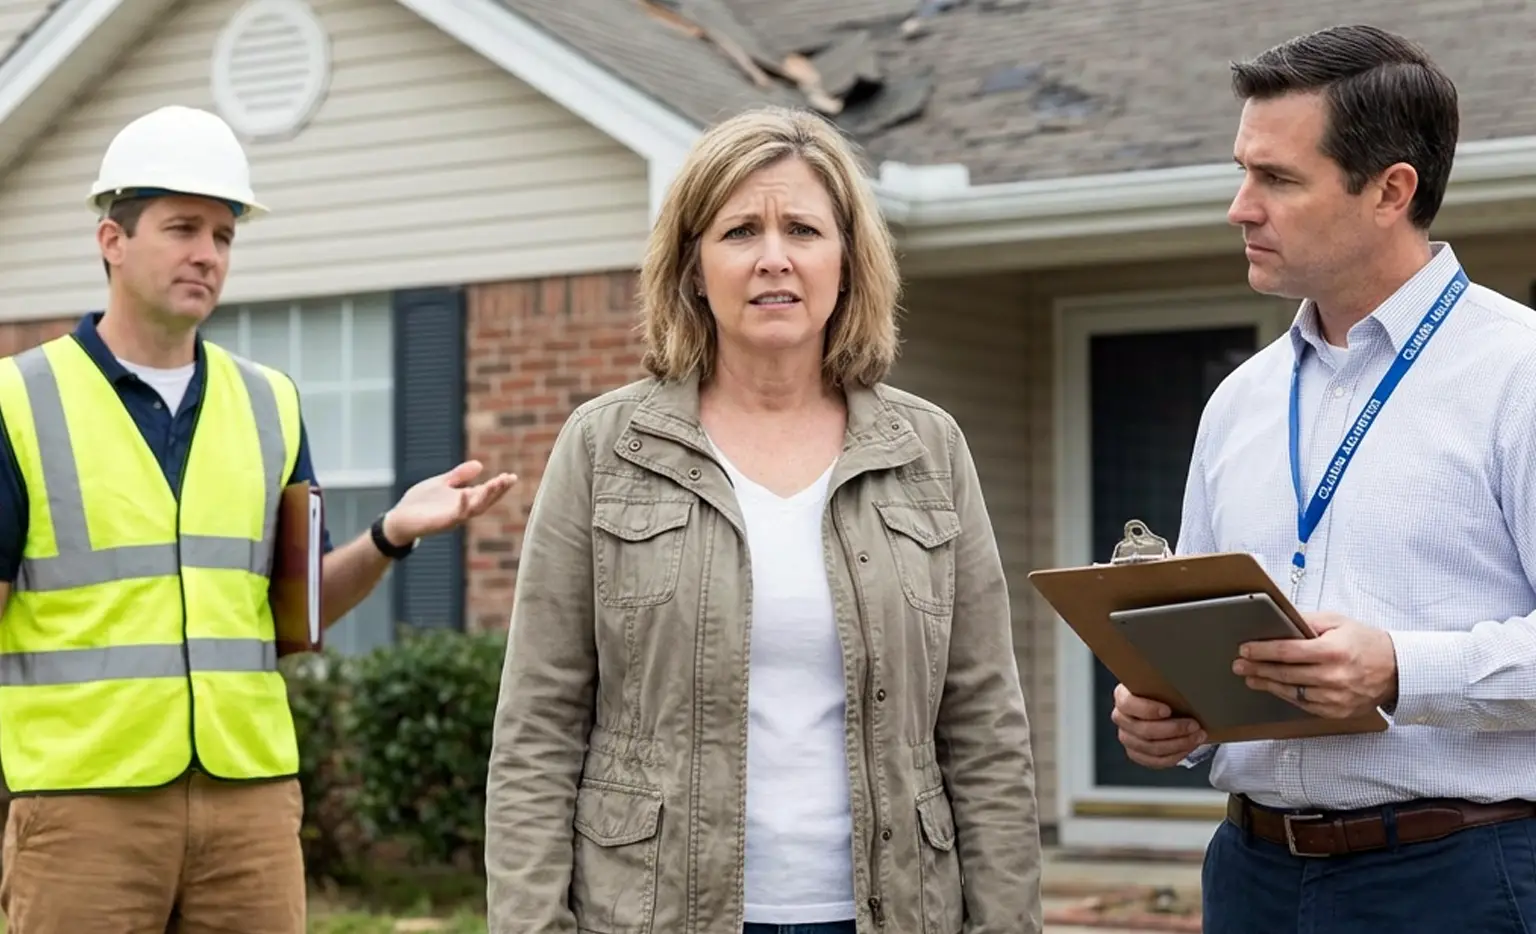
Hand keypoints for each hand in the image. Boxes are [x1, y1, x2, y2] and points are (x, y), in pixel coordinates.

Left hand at [381, 460, 517, 543]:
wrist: (398, 520)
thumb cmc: (419, 503)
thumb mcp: (441, 483)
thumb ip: (458, 476)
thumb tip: (479, 465)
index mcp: (463, 499)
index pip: (486, 493)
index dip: (499, 486)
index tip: (511, 476)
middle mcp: (461, 510)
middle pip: (486, 501)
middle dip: (498, 491)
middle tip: (509, 479)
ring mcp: (452, 518)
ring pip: (475, 509)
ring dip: (486, 497)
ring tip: (496, 484)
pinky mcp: (440, 523)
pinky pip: (455, 516)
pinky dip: (461, 505)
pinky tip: (465, 494)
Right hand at [1110, 683, 1207, 768]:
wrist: (1169, 707)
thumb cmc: (1166, 692)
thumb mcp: (1163, 680)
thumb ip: (1167, 678)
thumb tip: (1187, 669)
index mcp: (1123, 696)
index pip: (1128, 704)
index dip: (1147, 709)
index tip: (1168, 710)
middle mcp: (1121, 718)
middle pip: (1142, 730)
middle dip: (1172, 729)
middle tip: (1194, 725)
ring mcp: (1127, 737)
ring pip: (1150, 748)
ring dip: (1177, 744)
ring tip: (1197, 736)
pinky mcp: (1136, 753)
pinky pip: (1153, 761)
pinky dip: (1174, 756)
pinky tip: (1188, 748)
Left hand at [1232, 611, 1397, 718]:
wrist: (1396, 670)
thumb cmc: (1366, 643)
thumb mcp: (1337, 622)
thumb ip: (1306, 621)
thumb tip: (1279, 620)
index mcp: (1333, 651)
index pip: (1288, 652)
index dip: (1262, 651)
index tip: (1245, 649)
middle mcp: (1334, 677)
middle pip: (1285, 674)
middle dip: (1257, 668)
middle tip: (1239, 664)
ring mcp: (1335, 698)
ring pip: (1291, 692)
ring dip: (1267, 684)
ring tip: (1250, 677)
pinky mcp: (1337, 712)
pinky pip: (1304, 705)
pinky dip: (1286, 695)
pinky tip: (1273, 687)